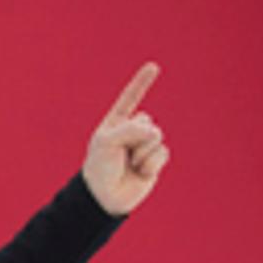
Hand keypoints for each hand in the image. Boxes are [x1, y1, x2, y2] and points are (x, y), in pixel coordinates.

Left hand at [82, 62, 168, 216]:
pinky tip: (140, 172)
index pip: (130, 98)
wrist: (105, 197)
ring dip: (141, 152)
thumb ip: (131, 130)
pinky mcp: (155, 159)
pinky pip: (162, 153)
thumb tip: (156, 132)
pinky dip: (150, 164)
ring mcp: (144, 145)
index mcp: (116, 123)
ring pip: (156, 137)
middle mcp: (132, 131)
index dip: (141, 82)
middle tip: (120, 154)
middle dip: (134, 137)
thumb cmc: (100, 167)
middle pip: (147, 121)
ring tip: (129, 164)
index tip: (153, 66)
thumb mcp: (108, 142)